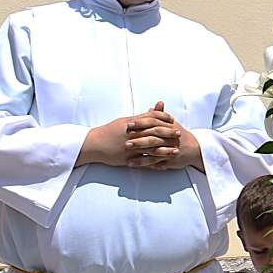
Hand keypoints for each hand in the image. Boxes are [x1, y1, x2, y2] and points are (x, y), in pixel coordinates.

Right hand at [80, 102, 201, 169]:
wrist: (94, 144)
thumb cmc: (110, 131)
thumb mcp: (126, 121)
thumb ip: (143, 116)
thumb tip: (158, 107)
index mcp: (131, 124)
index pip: (150, 118)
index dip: (163, 118)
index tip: (172, 119)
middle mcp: (131, 134)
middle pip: (153, 132)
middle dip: (167, 133)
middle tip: (179, 134)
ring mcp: (129, 147)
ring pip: (150, 148)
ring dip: (165, 150)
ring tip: (176, 151)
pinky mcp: (127, 158)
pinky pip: (143, 161)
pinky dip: (155, 163)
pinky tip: (164, 164)